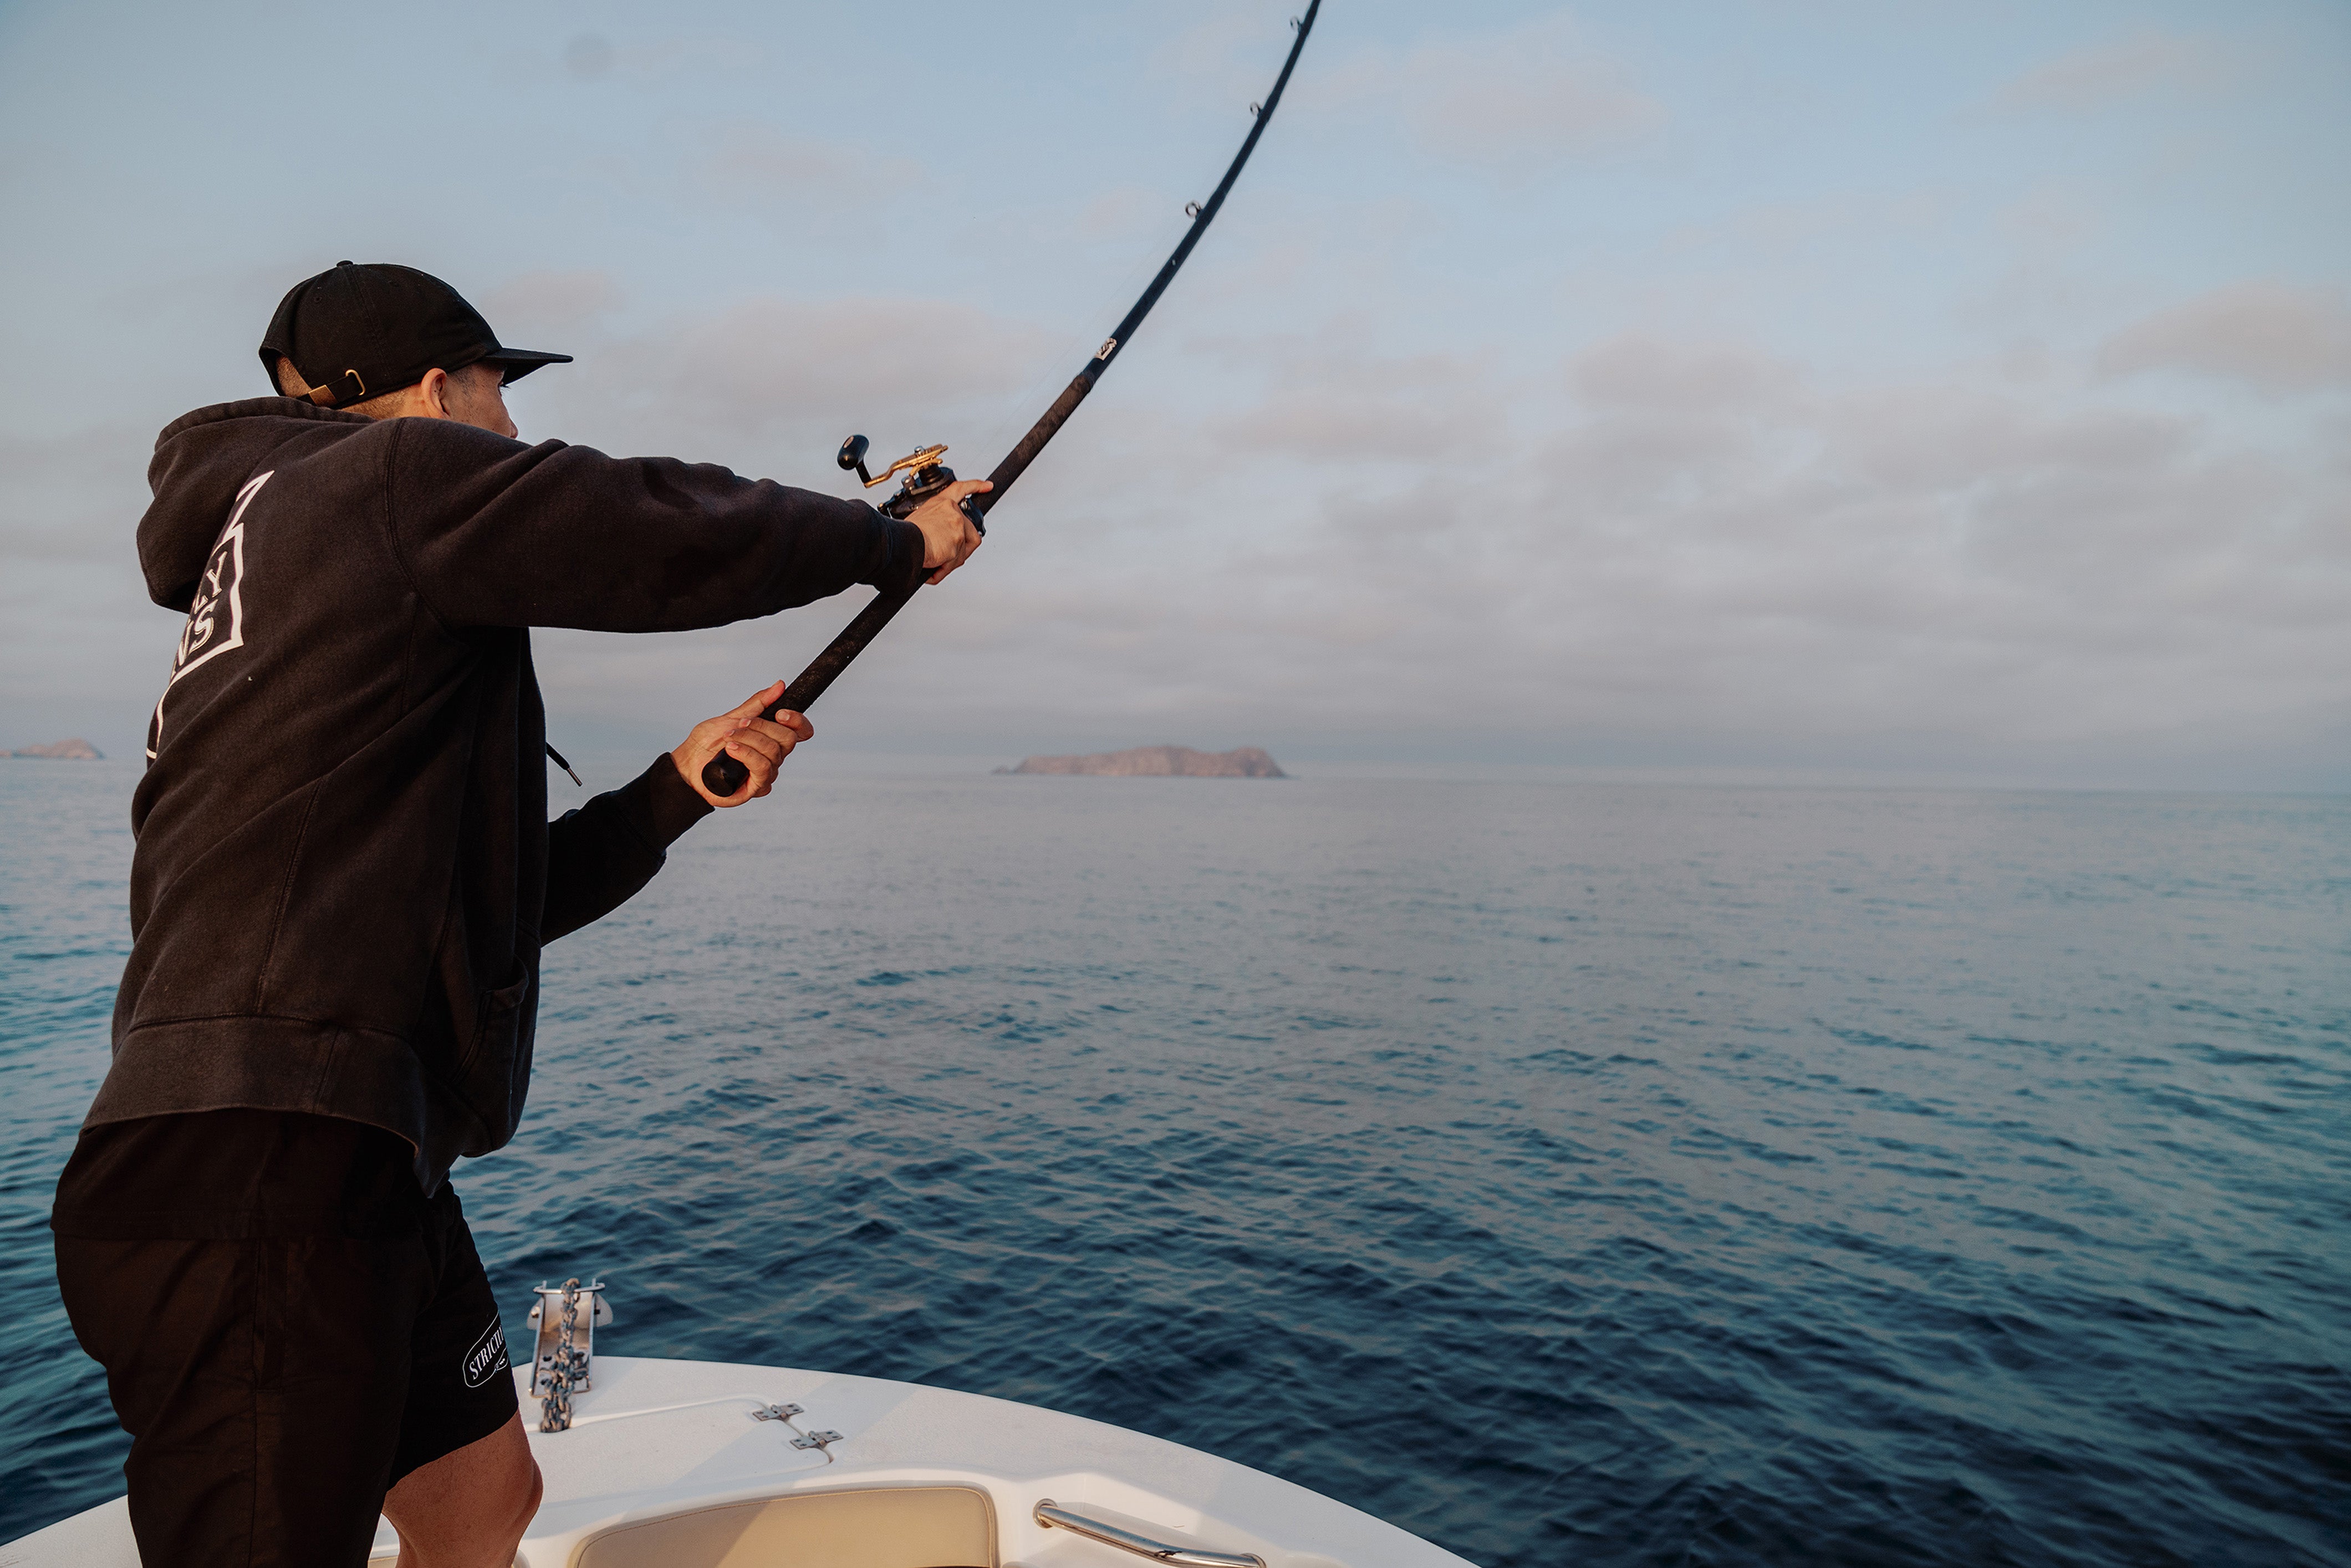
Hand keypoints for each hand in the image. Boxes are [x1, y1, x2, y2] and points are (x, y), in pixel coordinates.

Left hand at [670, 680, 812, 806]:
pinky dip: (746, 754)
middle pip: (788, 739)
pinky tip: (730, 750)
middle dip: (761, 727)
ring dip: (748, 740)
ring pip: (773, 752)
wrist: (688, 764)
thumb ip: (758, 703)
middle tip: (739, 725)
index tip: (780, 713)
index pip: (802, 731)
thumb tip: (779, 686)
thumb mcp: (732, 717)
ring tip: (728, 739)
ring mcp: (767, 772)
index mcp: (772, 738)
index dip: (798, 721)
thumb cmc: (708, 742)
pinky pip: (762, 768)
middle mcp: (774, 756)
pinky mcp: (758, 787)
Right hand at [907, 478, 989, 584]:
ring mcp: (957, 525)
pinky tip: (933, 570)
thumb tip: (940, 538)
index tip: (987, 485)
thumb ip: (937, 524)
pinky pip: (956, 562)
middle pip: (970, 532)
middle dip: (960, 549)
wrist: (902, 542)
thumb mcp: (920, 519)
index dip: (975, 486)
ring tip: (934, 563)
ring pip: (963, 550)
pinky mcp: (958, 541)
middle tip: (946, 557)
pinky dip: (943, 570)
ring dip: (949, 561)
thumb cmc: (905, 534)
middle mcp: (952, 511)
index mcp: (941, 503)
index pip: (961, 489)